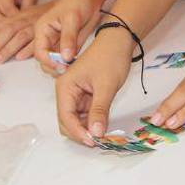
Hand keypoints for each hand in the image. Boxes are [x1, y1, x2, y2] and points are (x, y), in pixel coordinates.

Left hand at [0, 0, 55, 64]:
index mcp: (23, 15)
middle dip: (0, 47)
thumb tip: (2, 43)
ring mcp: (39, 22)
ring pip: (21, 35)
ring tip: (0, 60)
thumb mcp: (31, 14)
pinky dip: (29, 48)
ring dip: (9, 48)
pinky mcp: (51, 28)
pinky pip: (38, 39)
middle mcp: (29, 18)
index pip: (5, 27)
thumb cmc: (49, 12)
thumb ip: (19, 25)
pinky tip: (21, 56)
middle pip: (10, 31)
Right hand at [33, 0, 103, 76]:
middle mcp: (47, 38)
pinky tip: (76, 65)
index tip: (61, 66)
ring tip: (72, 68)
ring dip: (61, 68)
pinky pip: (65, 60)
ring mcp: (57, 43)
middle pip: (44, 60)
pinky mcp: (67, 46)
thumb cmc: (79, 1)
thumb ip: (68, 38)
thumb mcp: (73, 18)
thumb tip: (65, 58)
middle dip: (53, 68)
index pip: (39, 52)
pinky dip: (69, 65)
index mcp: (43, 29)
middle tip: (67, 70)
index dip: (48, 61)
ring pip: (54, 62)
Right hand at [55, 29, 133, 144]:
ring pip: (76, 120)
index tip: (94, 142)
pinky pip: (85, 114)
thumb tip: (95, 133)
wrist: (118, 41)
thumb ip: (99, 110)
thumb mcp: (106, 85)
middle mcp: (66, 92)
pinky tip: (104, 126)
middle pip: (67, 121)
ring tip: (104, 136)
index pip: (66, 117)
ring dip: (87, 129)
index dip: (78, 132)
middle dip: (80, 133)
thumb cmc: (110, 58)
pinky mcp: (85, 96)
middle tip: (99, 142)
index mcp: (65, 87)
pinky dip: (93, 122)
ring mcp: (75, 95)